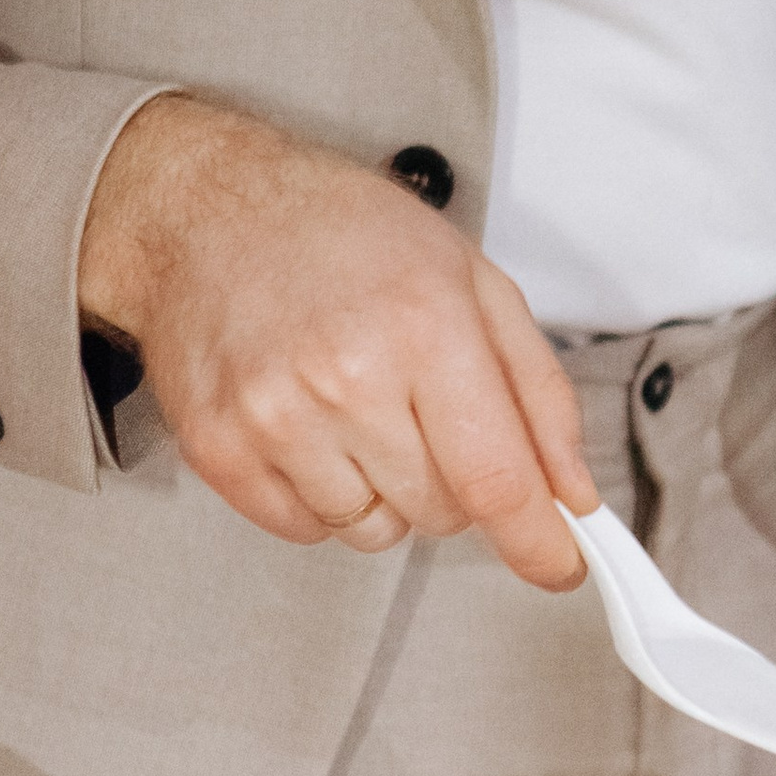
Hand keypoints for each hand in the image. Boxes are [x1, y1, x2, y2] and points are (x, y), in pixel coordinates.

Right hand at [78, 96, 598, 587]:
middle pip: (441, 512)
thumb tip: (571, 495)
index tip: (558, 566)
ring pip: (373, 531)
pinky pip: (306, 530)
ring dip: (382, 492)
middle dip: (452, 481)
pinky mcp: (218, 449)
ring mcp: (274, 418)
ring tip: (354, 408)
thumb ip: (538, 393)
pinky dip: (320, 496)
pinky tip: (308, 426)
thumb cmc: (342, 234)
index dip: (537, 541)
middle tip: (418, 409)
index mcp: (424, 327)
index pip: (497, 479)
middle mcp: (346, 378)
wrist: (204, 209)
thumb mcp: (472, 281)